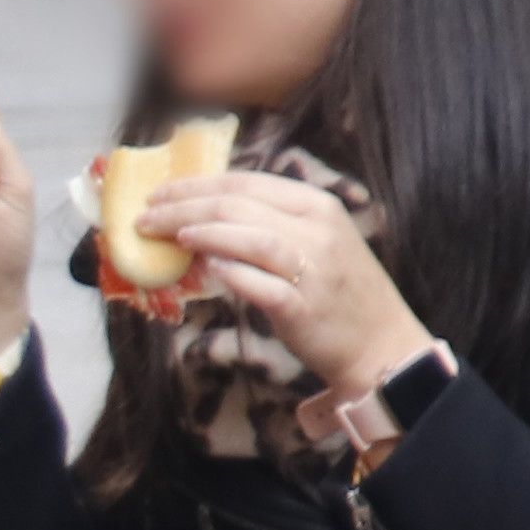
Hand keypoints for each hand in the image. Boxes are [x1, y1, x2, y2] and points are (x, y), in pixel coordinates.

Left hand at [134, 168, 428, 399]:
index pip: (247, 183)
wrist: (383, 346)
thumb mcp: (317, 242)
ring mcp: (312, 268)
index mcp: (318, 206)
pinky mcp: (302, 307)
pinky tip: (205, 266)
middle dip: (184, 207)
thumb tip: (210, 214)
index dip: (197, 185)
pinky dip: (230, 271)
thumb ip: (272, 224)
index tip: (161, 192)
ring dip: (201, 232)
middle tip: (146, 216)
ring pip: (248, 236)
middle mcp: (316, 230)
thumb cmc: (342, 294)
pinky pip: (259, 283)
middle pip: (238, 206)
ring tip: (167, 234)